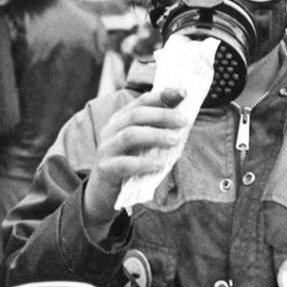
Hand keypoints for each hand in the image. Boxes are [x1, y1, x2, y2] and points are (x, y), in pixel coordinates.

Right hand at [82, 88, 188, 231]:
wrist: (103, 193)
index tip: (184, 92)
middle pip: (135, 115)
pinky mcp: (105, 169)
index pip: (141, 101)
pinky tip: (160, 165)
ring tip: (175, 140)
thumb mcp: (142, 145)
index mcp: (120, 120)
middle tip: (183, 121)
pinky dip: (144, 163)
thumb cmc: (129, 165)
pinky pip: (125, 164)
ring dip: (155, 136)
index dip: (162, 95)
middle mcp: (110, 130)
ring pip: (129, 135)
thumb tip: (182, 118)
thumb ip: (157, 131)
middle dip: (161, 115)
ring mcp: (106, 149)